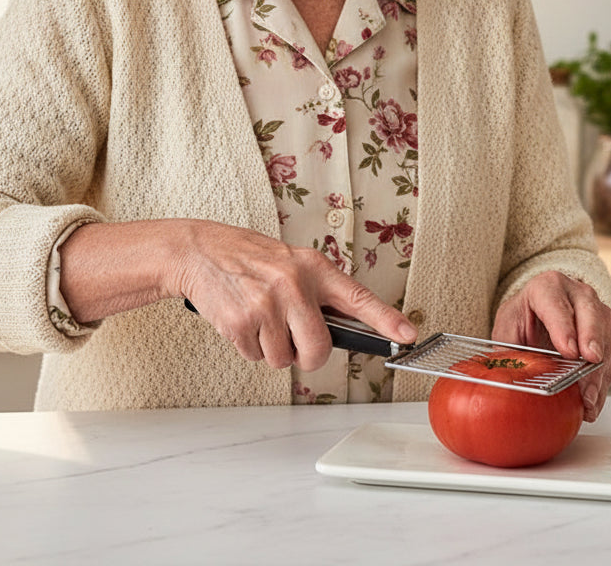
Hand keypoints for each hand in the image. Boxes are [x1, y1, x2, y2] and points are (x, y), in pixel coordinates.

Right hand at [177, 220, 416, 371]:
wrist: (202, 250)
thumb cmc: (251, 260)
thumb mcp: (293, 264)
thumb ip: (319, 294)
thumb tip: (344, 333)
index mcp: (314, 268)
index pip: (358, 297)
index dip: (386, 319)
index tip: (408, 335)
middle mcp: (294, 284)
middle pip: (319, 349)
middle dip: (307, 355)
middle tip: (293, 339)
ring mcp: (267, 304)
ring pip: (284, 360)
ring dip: (272, 350)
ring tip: (260, 319)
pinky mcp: (241, 322)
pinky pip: (256, 358)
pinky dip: (249, 347)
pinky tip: (242, 320)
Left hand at [492, 271, 610, 422]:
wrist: (538, 315)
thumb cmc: (524, 319)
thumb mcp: (508, 329)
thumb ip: (508, 349)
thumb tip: (502, 377)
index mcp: (546, 287)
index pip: (556, 303)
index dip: (563, 327)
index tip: (568, 351)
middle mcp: (576, 294)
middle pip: (590, 312)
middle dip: (591, 339)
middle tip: (590, 361)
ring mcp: (596, 311)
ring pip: (605, 335)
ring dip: (599, 369)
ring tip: (588, 396)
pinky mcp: (607, 333)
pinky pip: (610, 356)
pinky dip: (602, 382)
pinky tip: (593, 400)